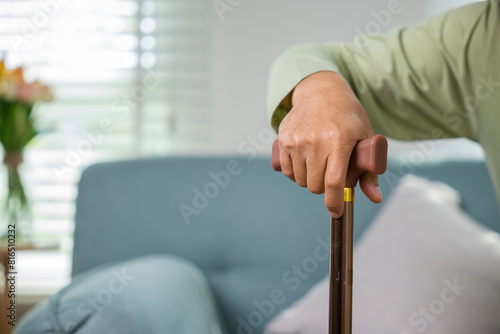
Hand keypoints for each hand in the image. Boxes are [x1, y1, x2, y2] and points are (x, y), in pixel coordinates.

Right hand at [277, 71, 381, 217]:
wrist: (321, 92)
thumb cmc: (347, 117)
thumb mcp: (365, 138)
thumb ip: (369, 171)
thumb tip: (374, 198)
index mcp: (340, 140)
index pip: (334, 181)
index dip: (334, 202)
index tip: (336, 211)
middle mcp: (316, 140)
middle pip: (315, 185)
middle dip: (324, 189)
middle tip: (331, 175)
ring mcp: (297, 140)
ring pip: (300, 180)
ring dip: (309, 180)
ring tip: (318, 165)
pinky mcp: (283, 140)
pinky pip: (287, 170)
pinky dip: (296, 173)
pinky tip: (304, 161)